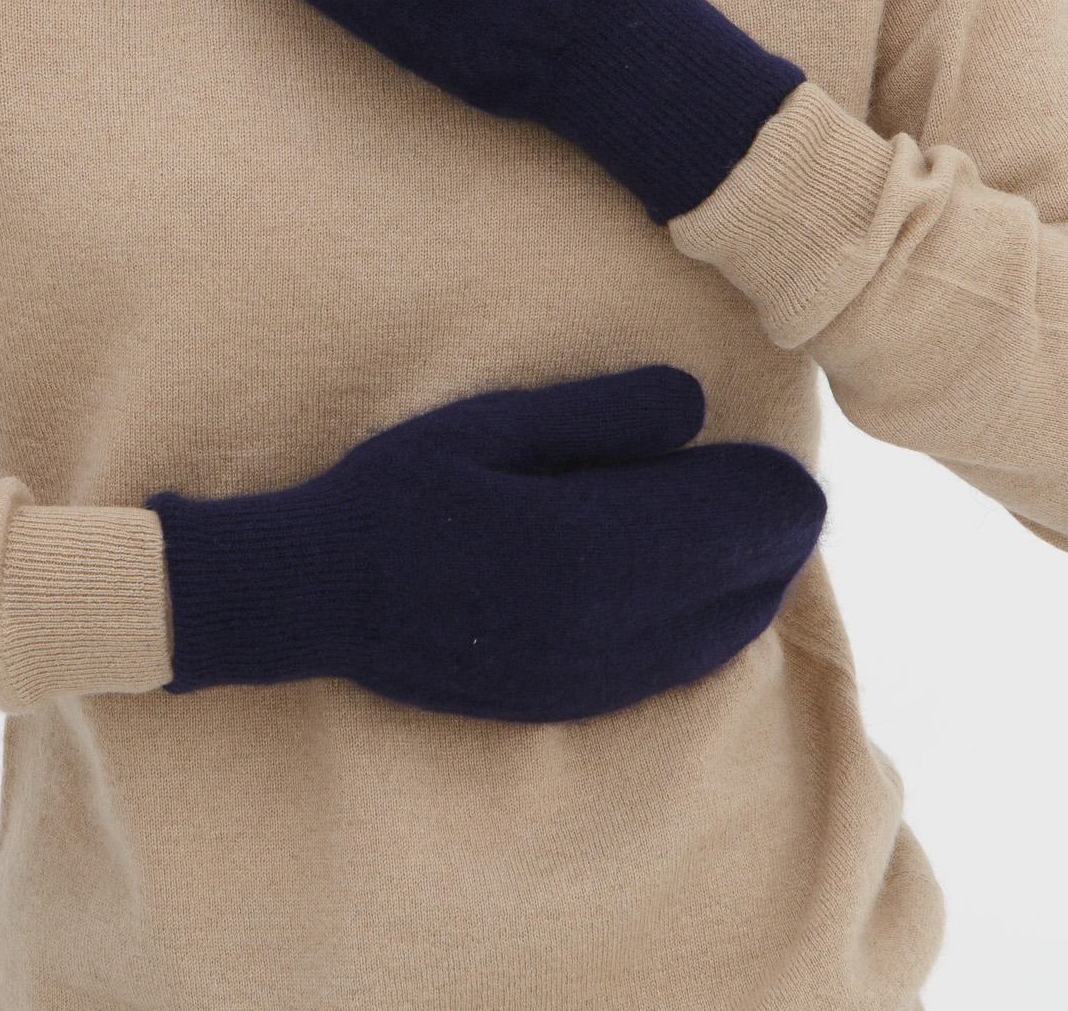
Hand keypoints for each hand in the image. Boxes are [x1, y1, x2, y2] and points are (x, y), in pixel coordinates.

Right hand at [144, 367, 825, 722]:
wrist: (316, 596)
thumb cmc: (397, 490)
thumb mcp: (489, 425)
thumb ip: (597, 414)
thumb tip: (694, 403)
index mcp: (584, 544)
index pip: (728, 525)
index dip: (774, 495)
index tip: (790, 465)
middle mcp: (599, 625)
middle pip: (739, 587)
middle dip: (774, 541)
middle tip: (788, 496)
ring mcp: (584, 675)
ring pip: (716, 638)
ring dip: (752, 590)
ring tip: (758, 543)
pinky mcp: (565, 702)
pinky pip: (673, 671)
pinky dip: (709, 632)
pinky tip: (704, 600)